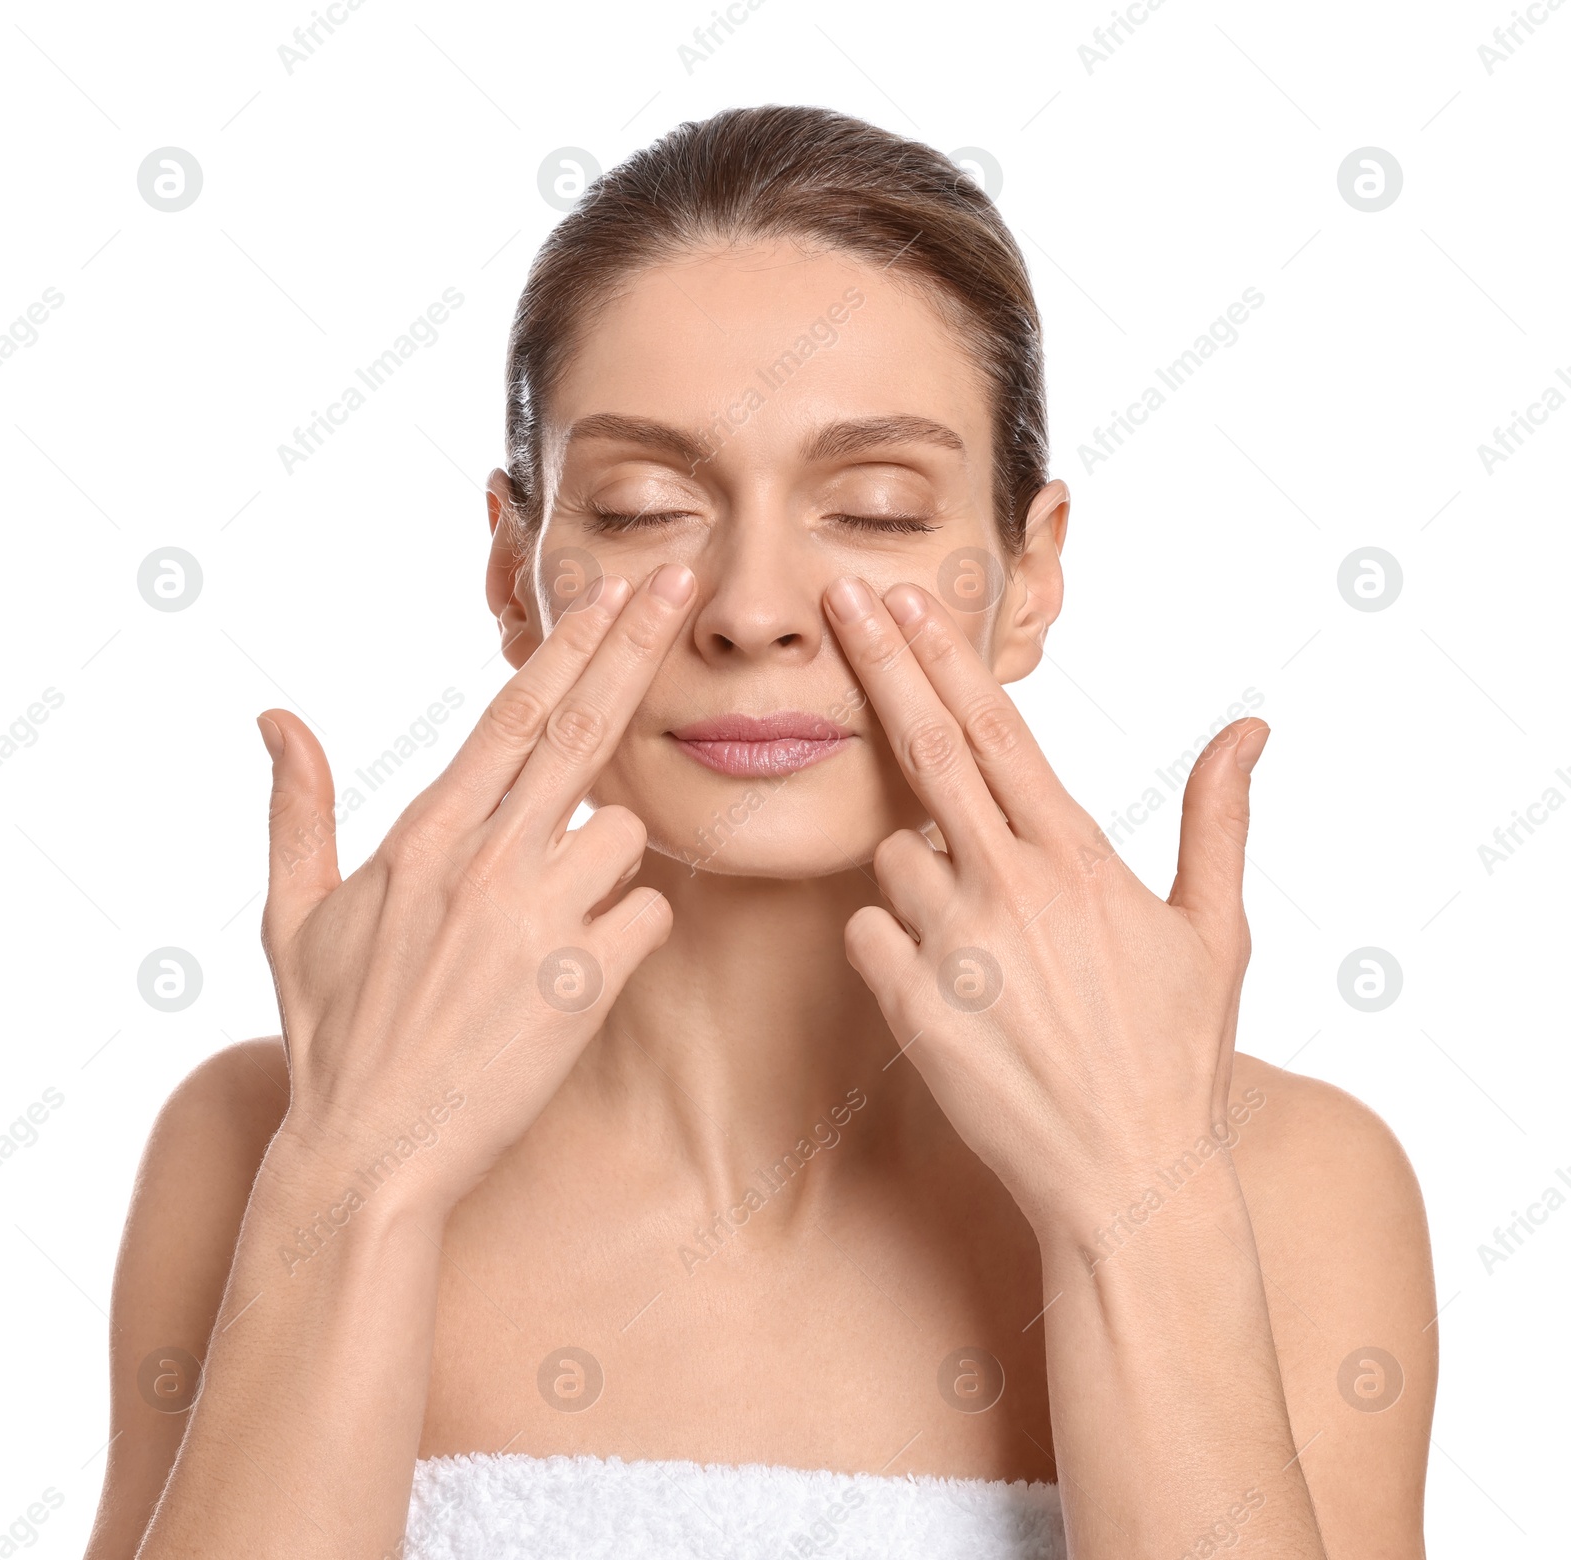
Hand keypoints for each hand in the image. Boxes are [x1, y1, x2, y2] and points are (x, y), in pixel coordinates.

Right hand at [255, 563, 696, 1215]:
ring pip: (625, 834)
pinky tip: (584, 967)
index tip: (612, 592)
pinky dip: (631, 930)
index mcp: (423, 837)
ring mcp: (540, 921)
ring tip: (554, 920)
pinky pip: (650, 917)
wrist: (370, 1150)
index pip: (512, 714)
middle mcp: (485, 862)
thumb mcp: (293, 916)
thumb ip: (299, 809)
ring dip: (609, 860)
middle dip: (634, 647)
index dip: (570, 645)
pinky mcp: (585, 985)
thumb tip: (276, 718)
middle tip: (677, 585)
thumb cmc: (334, 1034)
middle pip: (582, 730)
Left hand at [823, 574, 1268, 1242]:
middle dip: (881, 662)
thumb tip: (1250, 729)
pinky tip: (942, 983)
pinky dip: (888, 941)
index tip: (907, 599)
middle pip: (927, 748)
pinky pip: (866, 934)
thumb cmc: (1173, 1056)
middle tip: (840, 598)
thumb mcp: (1215, 932)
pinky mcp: (910, 1006)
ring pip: (893, 855)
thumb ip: (1218, 820)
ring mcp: (954, 945)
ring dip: (916, 871)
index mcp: (1079, 858)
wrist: (1126, 1179)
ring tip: (981, 942)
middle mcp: (1010, 885)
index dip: (946, 656)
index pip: (1000, 730)